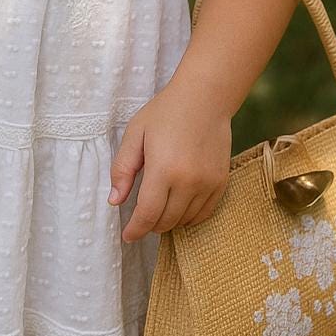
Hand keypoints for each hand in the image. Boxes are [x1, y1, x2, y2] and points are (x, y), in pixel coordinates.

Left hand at [109, 84, 232, 242]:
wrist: (205, 98)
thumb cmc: (165, 113)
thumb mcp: (135, 134)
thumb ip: (122, 169)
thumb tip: (114, 201)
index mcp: (163, 169)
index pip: (147, 214)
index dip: (135, 230)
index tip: (127, 237)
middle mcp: (188, 181)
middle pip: (166, 221)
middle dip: (149, 226)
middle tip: (140, 220)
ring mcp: (208, 183)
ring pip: (185, 220)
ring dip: (169, 222)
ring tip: (158, 211)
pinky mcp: (221, 181)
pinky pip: (204, 213)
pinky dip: (189, 217)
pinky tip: (178, 209)